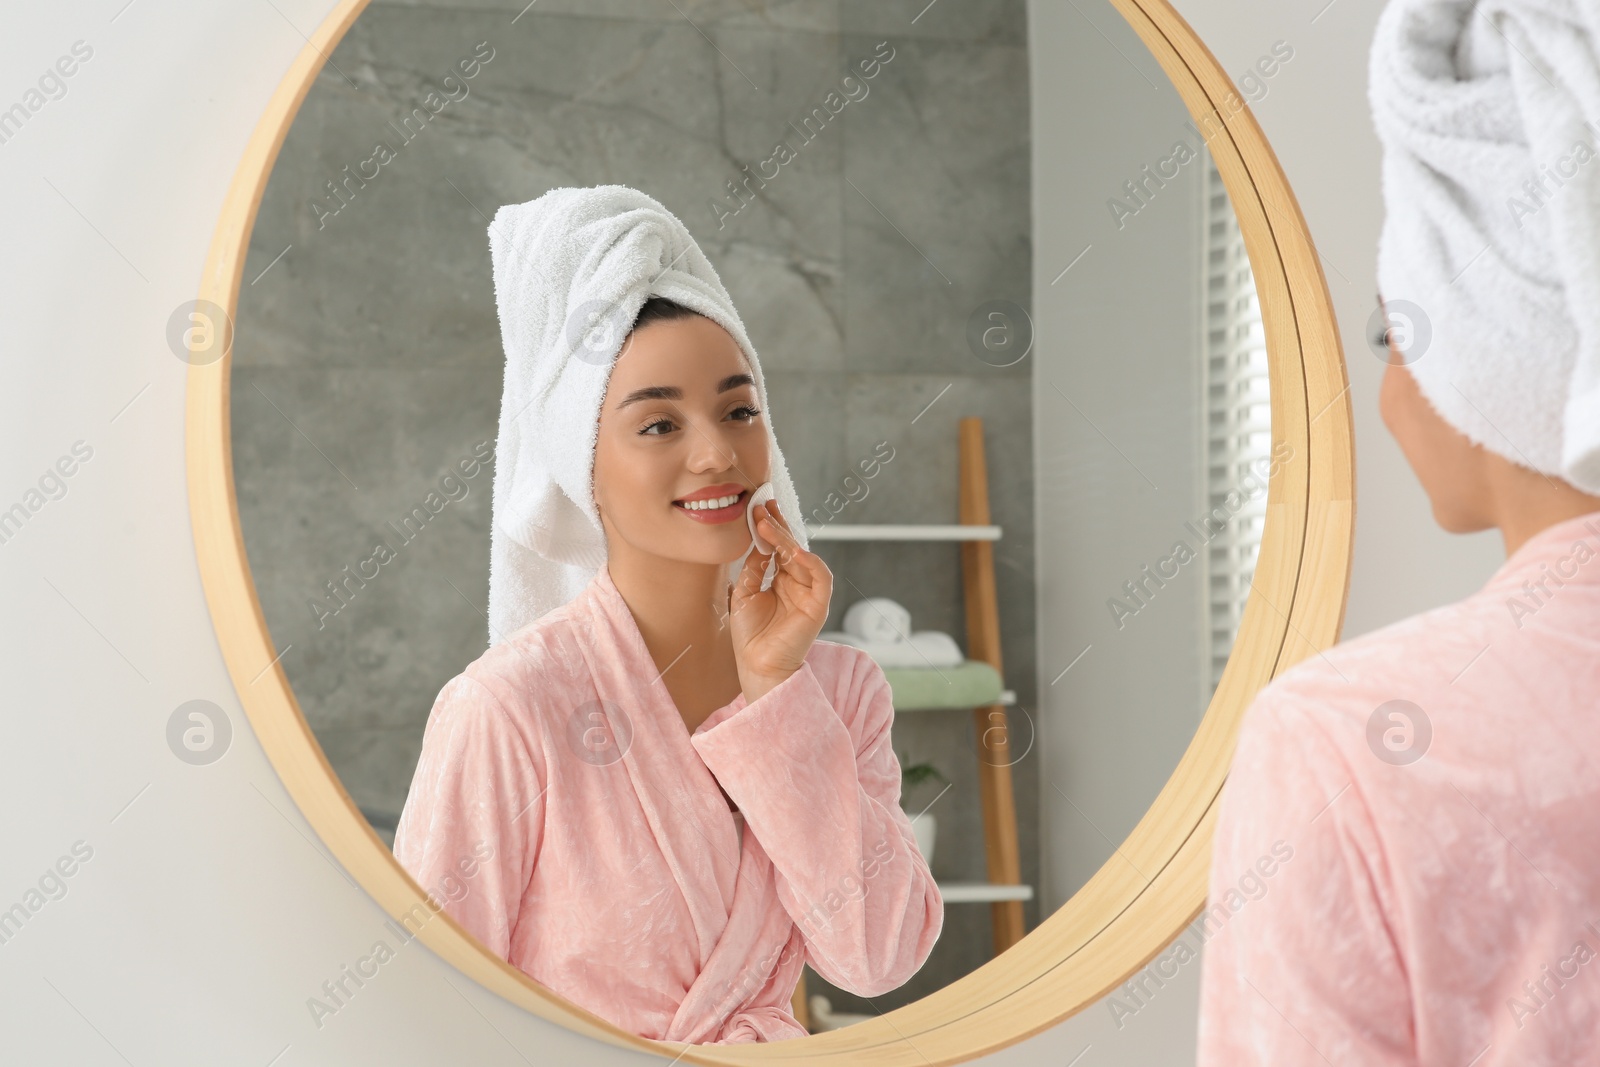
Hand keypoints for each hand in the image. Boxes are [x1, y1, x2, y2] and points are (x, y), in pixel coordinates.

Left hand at [728, 500, 831, 701]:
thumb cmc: (750, 635)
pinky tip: (795, 551)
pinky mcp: (818, 606)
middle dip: (777, 526)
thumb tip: (758, 542)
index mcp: (781, 581)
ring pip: (804, 557)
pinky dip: (811, 562)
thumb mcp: (745, 593)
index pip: (778, 548)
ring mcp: (809, 593)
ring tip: (766, 525)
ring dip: (786, 539)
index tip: (756, 508)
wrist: (757, 666)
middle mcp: (797, 584)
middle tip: (762, 506)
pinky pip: (822, 578)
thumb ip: (754, 568)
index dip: (770, 528)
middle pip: (791, 547)